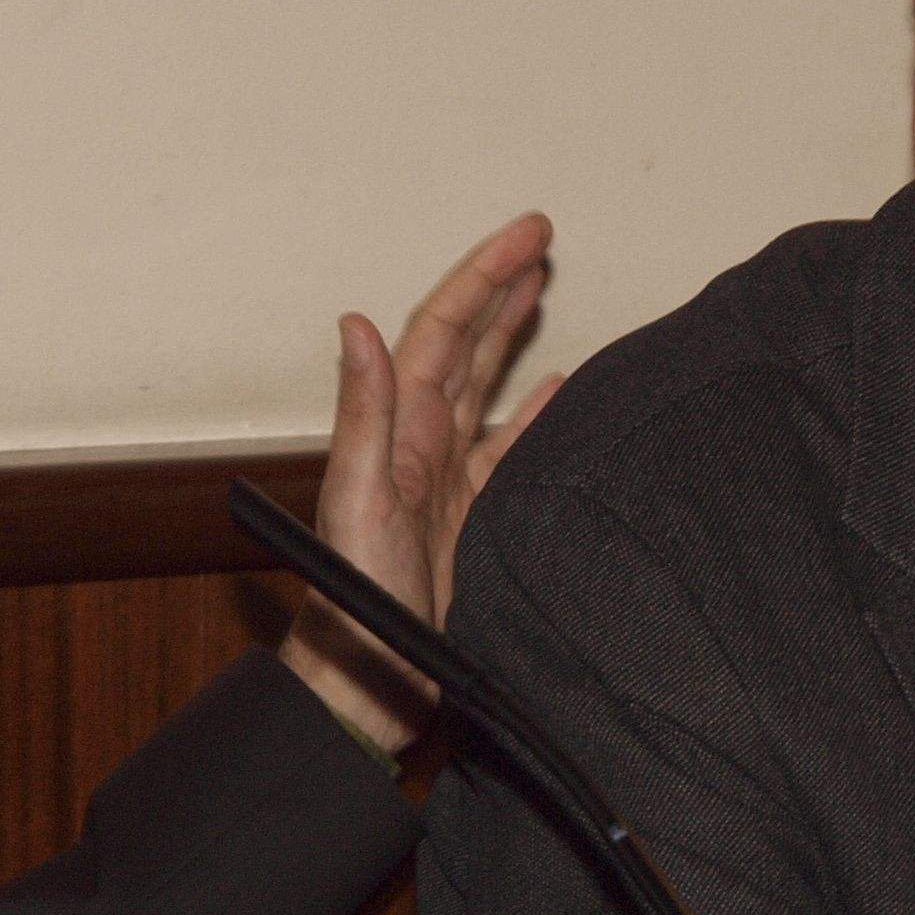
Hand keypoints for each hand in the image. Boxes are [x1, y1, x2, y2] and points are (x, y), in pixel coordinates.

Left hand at [286, 212, 562, 750]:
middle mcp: (422, 441)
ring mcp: (448, 476)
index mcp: (399, 429)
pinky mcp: (473, 516)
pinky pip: (508, 447)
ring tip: (542, 288)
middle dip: (500, 286)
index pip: (443, 329)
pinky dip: (532, 411)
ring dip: (511, 334)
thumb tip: (356, 322)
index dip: (485, 275)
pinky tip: (558, 388)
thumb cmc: (355, 602)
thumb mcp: (358, 501)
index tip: (529, 233)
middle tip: (541, 238)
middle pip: (466, 343)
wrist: (370, 681)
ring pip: (487, 384)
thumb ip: (363, 413)